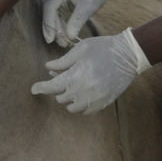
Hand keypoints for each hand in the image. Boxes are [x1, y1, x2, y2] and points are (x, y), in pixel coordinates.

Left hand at [30, 27, 150, 114]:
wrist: (128, 55)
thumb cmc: (103, 48)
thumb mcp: (81, 49)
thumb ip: (63, 61)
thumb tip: (48, 67)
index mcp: (77, 75)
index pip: (52, 87)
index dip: (40, 88)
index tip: (33, 89)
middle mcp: (84, 91)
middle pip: (60, 98)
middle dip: (57, 88)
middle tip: (62, 76)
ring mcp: (94, 99)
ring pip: (72, 107)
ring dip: (69, 98)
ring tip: (73, 84)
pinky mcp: (103, 103)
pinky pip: (85, 112)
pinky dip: (80, 105)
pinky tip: (83, 92)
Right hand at [42, 0, 124, 46]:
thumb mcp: (89, 5)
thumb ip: (78, 20)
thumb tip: (69, 37)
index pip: (49, 7)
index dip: (49, 24)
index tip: (50, 40)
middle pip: (49, 11)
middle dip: (55, 28)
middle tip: (62, 44)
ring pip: (53, 13)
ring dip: (58, 27)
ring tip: (65, 42)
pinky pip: (58, 12)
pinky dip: (62, 22)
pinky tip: (66, 34)